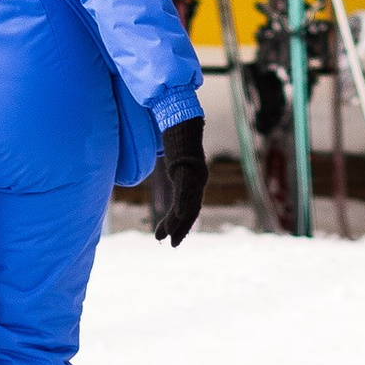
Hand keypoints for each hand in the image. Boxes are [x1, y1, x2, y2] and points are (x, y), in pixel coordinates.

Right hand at [149, 117, 207, 246]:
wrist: (183, 119)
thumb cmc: (180, 133)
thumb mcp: (176, 152)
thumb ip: (176, 161)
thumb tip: (168, 159)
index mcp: (196, 177)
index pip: (191, 204)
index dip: (184, 221)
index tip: (172, 233)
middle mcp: (199, 179)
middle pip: (191, 210)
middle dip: (181, 229)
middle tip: (172, 245)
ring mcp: (196, 178)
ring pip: (188, 208)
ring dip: (177, 226)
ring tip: (166, 239)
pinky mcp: (189, 175)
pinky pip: (185, 199)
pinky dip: (178, 214)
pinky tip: (171, 224)